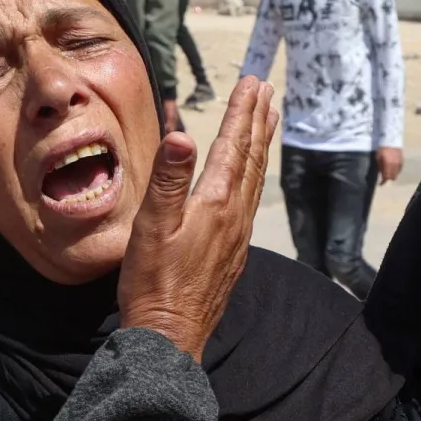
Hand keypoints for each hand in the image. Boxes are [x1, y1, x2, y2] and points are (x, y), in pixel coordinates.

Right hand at [120, 76, 278, 358]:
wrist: (169, 336)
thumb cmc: (153, 283)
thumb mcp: (152, 227)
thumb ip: (168, 180)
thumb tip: (182, 135)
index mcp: (215, 204)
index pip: (233, 147)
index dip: (242, 113)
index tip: (252, 83)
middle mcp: (234, 217)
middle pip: (251, 159)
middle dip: (258, 122)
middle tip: (266, 92)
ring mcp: (237, 238)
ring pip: (254, 180)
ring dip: (260, 147)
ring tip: (268, 123)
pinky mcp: (233, 255)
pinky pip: (249, 203)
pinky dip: (253, 177)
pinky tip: (249, 180)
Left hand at [376, 147, 402, 183]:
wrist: (391, 140)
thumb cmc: (382, 149)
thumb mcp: (378, 157)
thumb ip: (380, 167)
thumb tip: (381, 174)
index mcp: (388, 164)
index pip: (386, 177)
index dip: (383, 182)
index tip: (380, 184)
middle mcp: (395, 165)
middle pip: (392, 177)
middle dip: (388, 178)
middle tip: (384, 178)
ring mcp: (400, 163)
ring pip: (397, 174)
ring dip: (392, 175)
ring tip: (388, 173)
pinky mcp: (402, 161)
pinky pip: (399, 170)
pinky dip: (396, 171)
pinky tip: (392, 169)